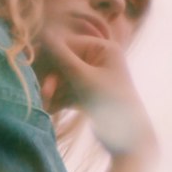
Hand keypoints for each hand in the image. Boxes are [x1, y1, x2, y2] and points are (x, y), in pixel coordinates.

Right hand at [36, 30, 157, 171]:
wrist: (129, 139)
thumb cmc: (110, 103)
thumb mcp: (83, 78)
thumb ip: (61, 56)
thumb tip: (44, 33)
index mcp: (104, 48)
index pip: (68, 44)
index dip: (53, 60)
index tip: (42, 78)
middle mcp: (100, 59)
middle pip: (64, 61)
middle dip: (53, 79)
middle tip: (45, 95)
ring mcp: (95, 77)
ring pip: (65, 78)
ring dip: (54, 91)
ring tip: (47, 106)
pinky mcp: (91, 93)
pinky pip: (69, 90)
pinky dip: (61, 99)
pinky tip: (52, 110)